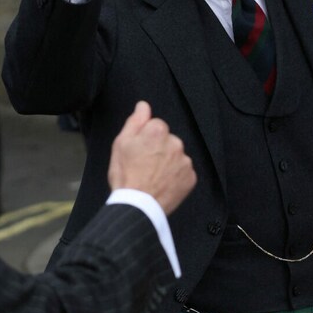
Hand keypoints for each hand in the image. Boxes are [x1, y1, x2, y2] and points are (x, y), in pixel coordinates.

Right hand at [108, 101, 196, 215]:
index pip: (156, 125)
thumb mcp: (121, 144)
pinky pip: (183, 172)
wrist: (138, 207)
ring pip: (176, 156)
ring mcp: (185, 161)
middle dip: (159, 149)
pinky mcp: (191, 177)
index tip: (139, 151)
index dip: (145, 138)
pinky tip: (163, 184)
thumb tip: (143, 105)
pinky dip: (176, 176)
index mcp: (157, 131)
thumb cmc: (126, 176)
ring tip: (153, 177)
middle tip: (145, 166)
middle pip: (168, 140)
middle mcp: (175, 143)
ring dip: (168, 163)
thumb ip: (135, 121)